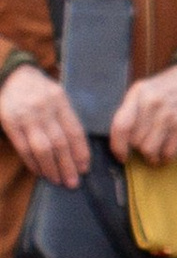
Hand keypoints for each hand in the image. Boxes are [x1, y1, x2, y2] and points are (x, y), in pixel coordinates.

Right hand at [0, 62, 89, 188]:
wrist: (11, 75)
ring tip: (58, 181)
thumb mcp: (57, 96)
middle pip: (60, 143)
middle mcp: (44, 108)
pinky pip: (23, 148)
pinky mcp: (9, 122)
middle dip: (68, 166)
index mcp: (60, 101)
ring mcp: (26, 116)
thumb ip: (67, 117)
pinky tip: (40, 172)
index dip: (81, 152)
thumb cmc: (38, 89)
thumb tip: (79, 148)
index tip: (85, 168)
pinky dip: (33, 162)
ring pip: (42, 148)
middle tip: (73, 182)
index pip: (74, 131)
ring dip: (51, 168)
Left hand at [108, 64, 176, 164]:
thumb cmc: (166, 88)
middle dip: (137, 148)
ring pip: (149, 150)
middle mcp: (151, 104)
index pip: (121, 125)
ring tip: (153, 153)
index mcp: (137, 93)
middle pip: (135, 141)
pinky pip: (168, 152)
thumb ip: (130, 110)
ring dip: (151, 157)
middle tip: (143, 143)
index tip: (121, 156)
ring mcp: (168, 116)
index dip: (118, 146)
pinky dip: (165, 158)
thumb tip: (120, 140)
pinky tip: (165, 152)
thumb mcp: (144, 90)